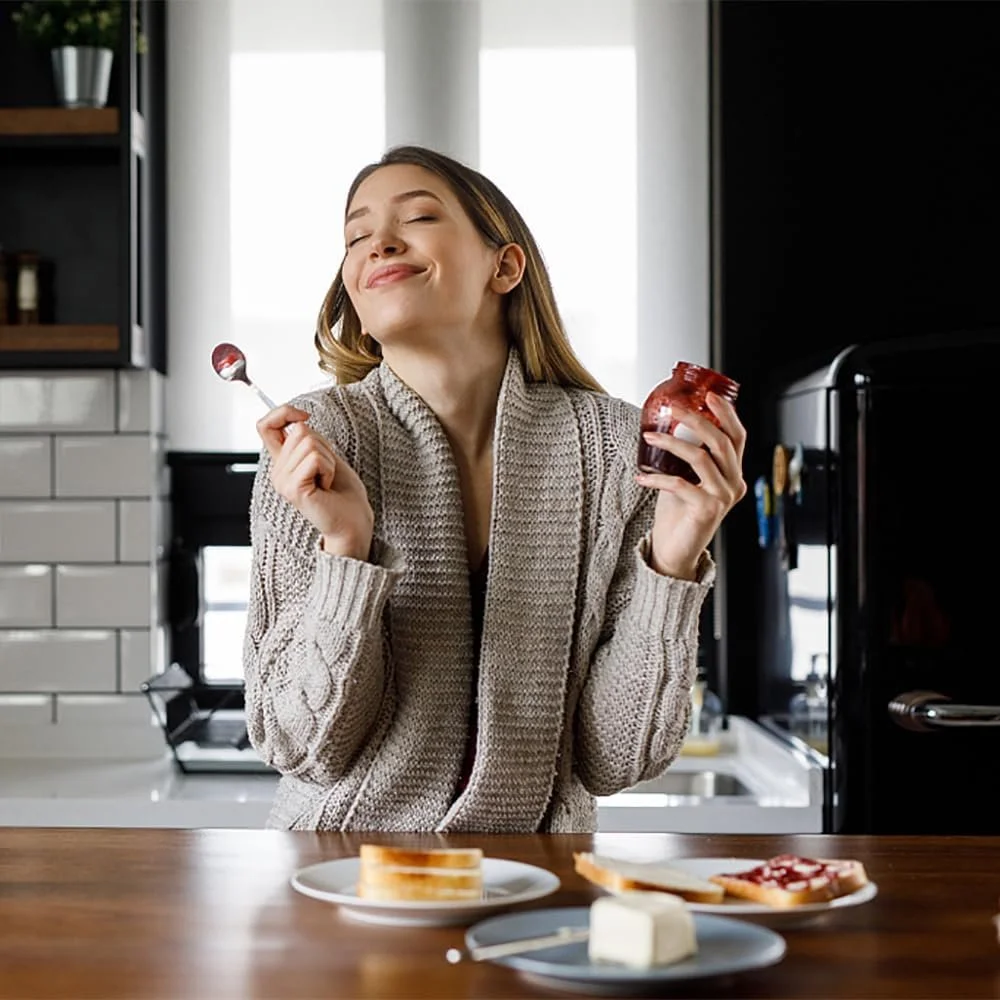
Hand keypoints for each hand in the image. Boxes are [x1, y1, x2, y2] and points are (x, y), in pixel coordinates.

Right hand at [257, 405, 373, 560]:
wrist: (353, 522)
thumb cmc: (344, 492)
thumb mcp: (325, 456)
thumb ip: (307, 440)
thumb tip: (299, 420)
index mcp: (282, 463)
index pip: (265, 426)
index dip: (282, 412)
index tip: (303, 416)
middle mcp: (277, 472)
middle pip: (299, 431)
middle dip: (324, 447)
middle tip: (327, 472)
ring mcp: (282, 481)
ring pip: (309, 443)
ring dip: (328, 460)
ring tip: (327, 480)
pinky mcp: (293, 489)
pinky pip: (314, 458)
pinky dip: (329, 469)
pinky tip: (326, 486)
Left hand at [635, 393, 746, 579]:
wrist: (674, 551)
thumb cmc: (677, 514)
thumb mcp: (684, 478)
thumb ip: (685, 457)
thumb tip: (665, 425)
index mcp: (733, 474)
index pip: (737, 437)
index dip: (727, 414)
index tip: (709, 395)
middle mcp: (734, 484)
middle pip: (721, 442)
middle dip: (697, 420)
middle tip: (674, 407)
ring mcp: (723, 498)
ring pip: (701, 458)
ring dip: (671, 443)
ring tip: (649, 436)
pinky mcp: (707, 510)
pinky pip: (680, 484)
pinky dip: (657, 478)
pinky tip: (640, 477)